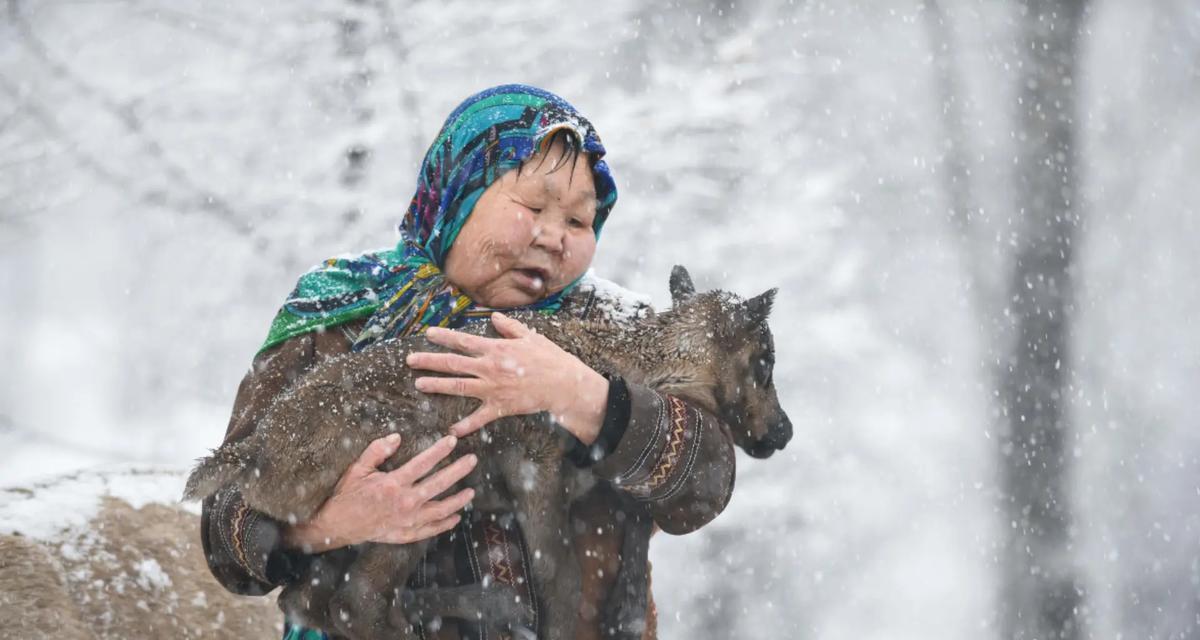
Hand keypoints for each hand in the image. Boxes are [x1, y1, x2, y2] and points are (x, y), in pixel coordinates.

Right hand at [283, 433, 476, 552]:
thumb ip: (376, 451)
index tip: (452, 440)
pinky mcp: (404, 533)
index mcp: (393, 483)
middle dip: (457, 471)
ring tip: (471, 492)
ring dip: (457, 501)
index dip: (439, 450)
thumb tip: (396, 436)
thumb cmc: (347, 494)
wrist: (337, 525)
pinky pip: (429, 530)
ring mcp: (406, 520)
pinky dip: (443, 525)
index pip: (422, 463)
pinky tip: (455, 518)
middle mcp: (404, 502)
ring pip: (439, 510)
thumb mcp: (357, 469)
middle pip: (438, 485)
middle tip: (472, 460)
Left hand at [406, 312, 608, 442]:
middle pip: (453, 363)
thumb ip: (509, 327)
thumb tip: (494, 318)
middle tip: (410, 360)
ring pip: (458, 387)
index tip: (427, 334)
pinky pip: (479, 418)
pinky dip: (465, 425)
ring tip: (419, 384)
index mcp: (495, 348)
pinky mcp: (500, 407)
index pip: (463, 340)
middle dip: (429, 361)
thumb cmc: (549, 358)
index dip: (444, 337)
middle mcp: (489, 368)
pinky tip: (451, 431)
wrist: (563, 384)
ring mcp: (492, 389)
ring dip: (437, 385)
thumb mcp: (530, 336)